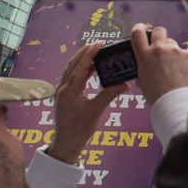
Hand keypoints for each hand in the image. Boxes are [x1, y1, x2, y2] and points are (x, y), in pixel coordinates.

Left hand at [50, 43, 125, 164]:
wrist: (66, 143)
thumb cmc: (78, 129)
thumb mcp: (96, 110)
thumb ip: (109, 94)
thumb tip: (124, 85)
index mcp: (69, 90)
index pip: (80, 66)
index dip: (90, 53)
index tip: (99, 43)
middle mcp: (63, 89)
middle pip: (73, 64)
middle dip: (84, 53)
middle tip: (97, 44)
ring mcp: (63, 92)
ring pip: (71, 70)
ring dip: (82, 60)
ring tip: (94, 52)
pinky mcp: (66, 96)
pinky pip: (72, 78)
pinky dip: (81, 70)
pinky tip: (90, 69)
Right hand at [131, 23, 187, 106]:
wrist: (174, 102)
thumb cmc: (157, 94)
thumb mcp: (143, 79)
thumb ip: (144, 68)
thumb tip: (145, 68)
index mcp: (144, 55)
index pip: (137, 32)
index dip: (138, 28)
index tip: (140, 28)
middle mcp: (159, 50)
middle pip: (159, 30)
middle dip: (158, 35)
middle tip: (159, 44)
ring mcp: (175, 51)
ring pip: (172, 43)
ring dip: (170, 50)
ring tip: (171, 65)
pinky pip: (183, 53)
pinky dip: (181, 59)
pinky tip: (180, 71)